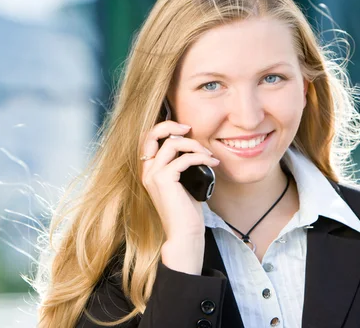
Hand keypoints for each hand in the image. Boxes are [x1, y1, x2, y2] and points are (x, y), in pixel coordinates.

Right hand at [141, 121, 218, 273]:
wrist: (184, 234)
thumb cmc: (186, 211)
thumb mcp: (182, 182)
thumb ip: (181, 163)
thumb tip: (194, 146)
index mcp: (149, 170)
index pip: (148, 138)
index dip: (164, 128)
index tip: (185, 130)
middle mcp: (147, 170)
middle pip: (153, 134)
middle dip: (172, 126)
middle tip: (191, 129)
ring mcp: (153, 175)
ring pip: (172, 144)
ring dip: (195, 145)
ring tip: (209, 154)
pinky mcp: (163, 180)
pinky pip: (184, 159)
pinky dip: (201, 157)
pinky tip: (212, 163)